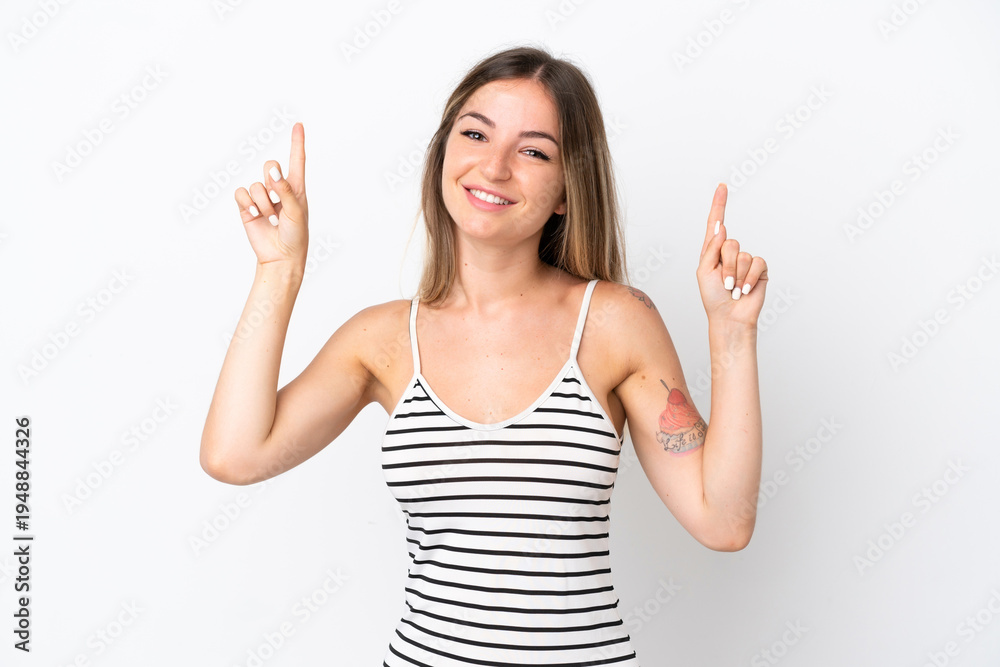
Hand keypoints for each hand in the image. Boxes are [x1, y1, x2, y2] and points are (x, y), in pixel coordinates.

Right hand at [234, 122, 308, 271]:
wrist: (281, 257)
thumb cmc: (296, 235)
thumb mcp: (297, 212)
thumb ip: (286, 190)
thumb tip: (274, 172)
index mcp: (296, 188)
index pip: (296, 160)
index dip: (297, 142)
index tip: (298, 125)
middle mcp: (278, 189)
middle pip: (269, 166)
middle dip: (272, 182)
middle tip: (278, 204)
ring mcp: (262, 197)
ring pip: (256, 185)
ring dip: (264, 203)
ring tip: (272, 219)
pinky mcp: (247, 207)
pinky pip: (242, 194)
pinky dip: (248, 204)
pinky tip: (256, 216)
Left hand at [696, 183, 767, 327]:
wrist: (729, 317)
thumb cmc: (713, 297)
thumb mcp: (704, 271)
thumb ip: (711, 248)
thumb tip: (721, 227)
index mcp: (713, 251)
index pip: (716, 223)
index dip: (719, 204)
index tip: (722, 186)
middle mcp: (730, 252)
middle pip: (730, 243)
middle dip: (725, 266)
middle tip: (724, 284)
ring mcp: (746, 260)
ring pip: (743, 255)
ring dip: (736, 276)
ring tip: (733, 290)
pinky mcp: (759, 269)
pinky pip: (756, 263)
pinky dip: (749, 278)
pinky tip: (745, 290)